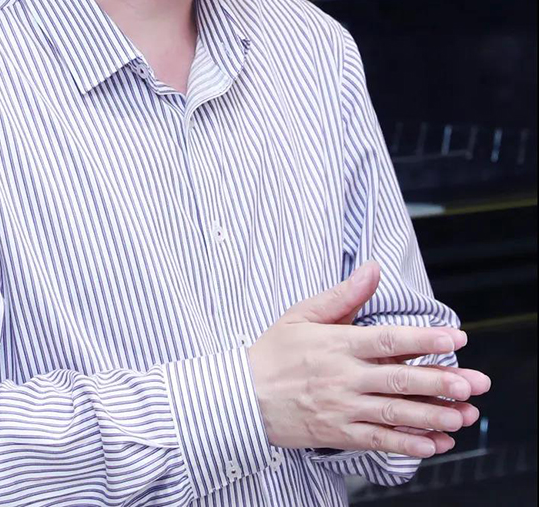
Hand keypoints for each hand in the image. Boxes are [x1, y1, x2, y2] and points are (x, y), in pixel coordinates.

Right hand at [246, 261, 490, 458]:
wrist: (243, 396)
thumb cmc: (274, 352)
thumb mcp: (303, 314)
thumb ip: (343, 296)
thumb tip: (372, 269)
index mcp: (338, 345)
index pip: (388, 340)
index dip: (424, 338)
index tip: (454, 336)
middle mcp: (344, 377)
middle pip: (399, 380)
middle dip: (440, 382)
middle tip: (472, 382)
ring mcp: (343, 408)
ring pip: (395, 414)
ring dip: (433, 415)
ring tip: (464, 415)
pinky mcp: (340, 433)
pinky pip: (380, 441)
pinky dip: (410, 444)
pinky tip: (434, 443)